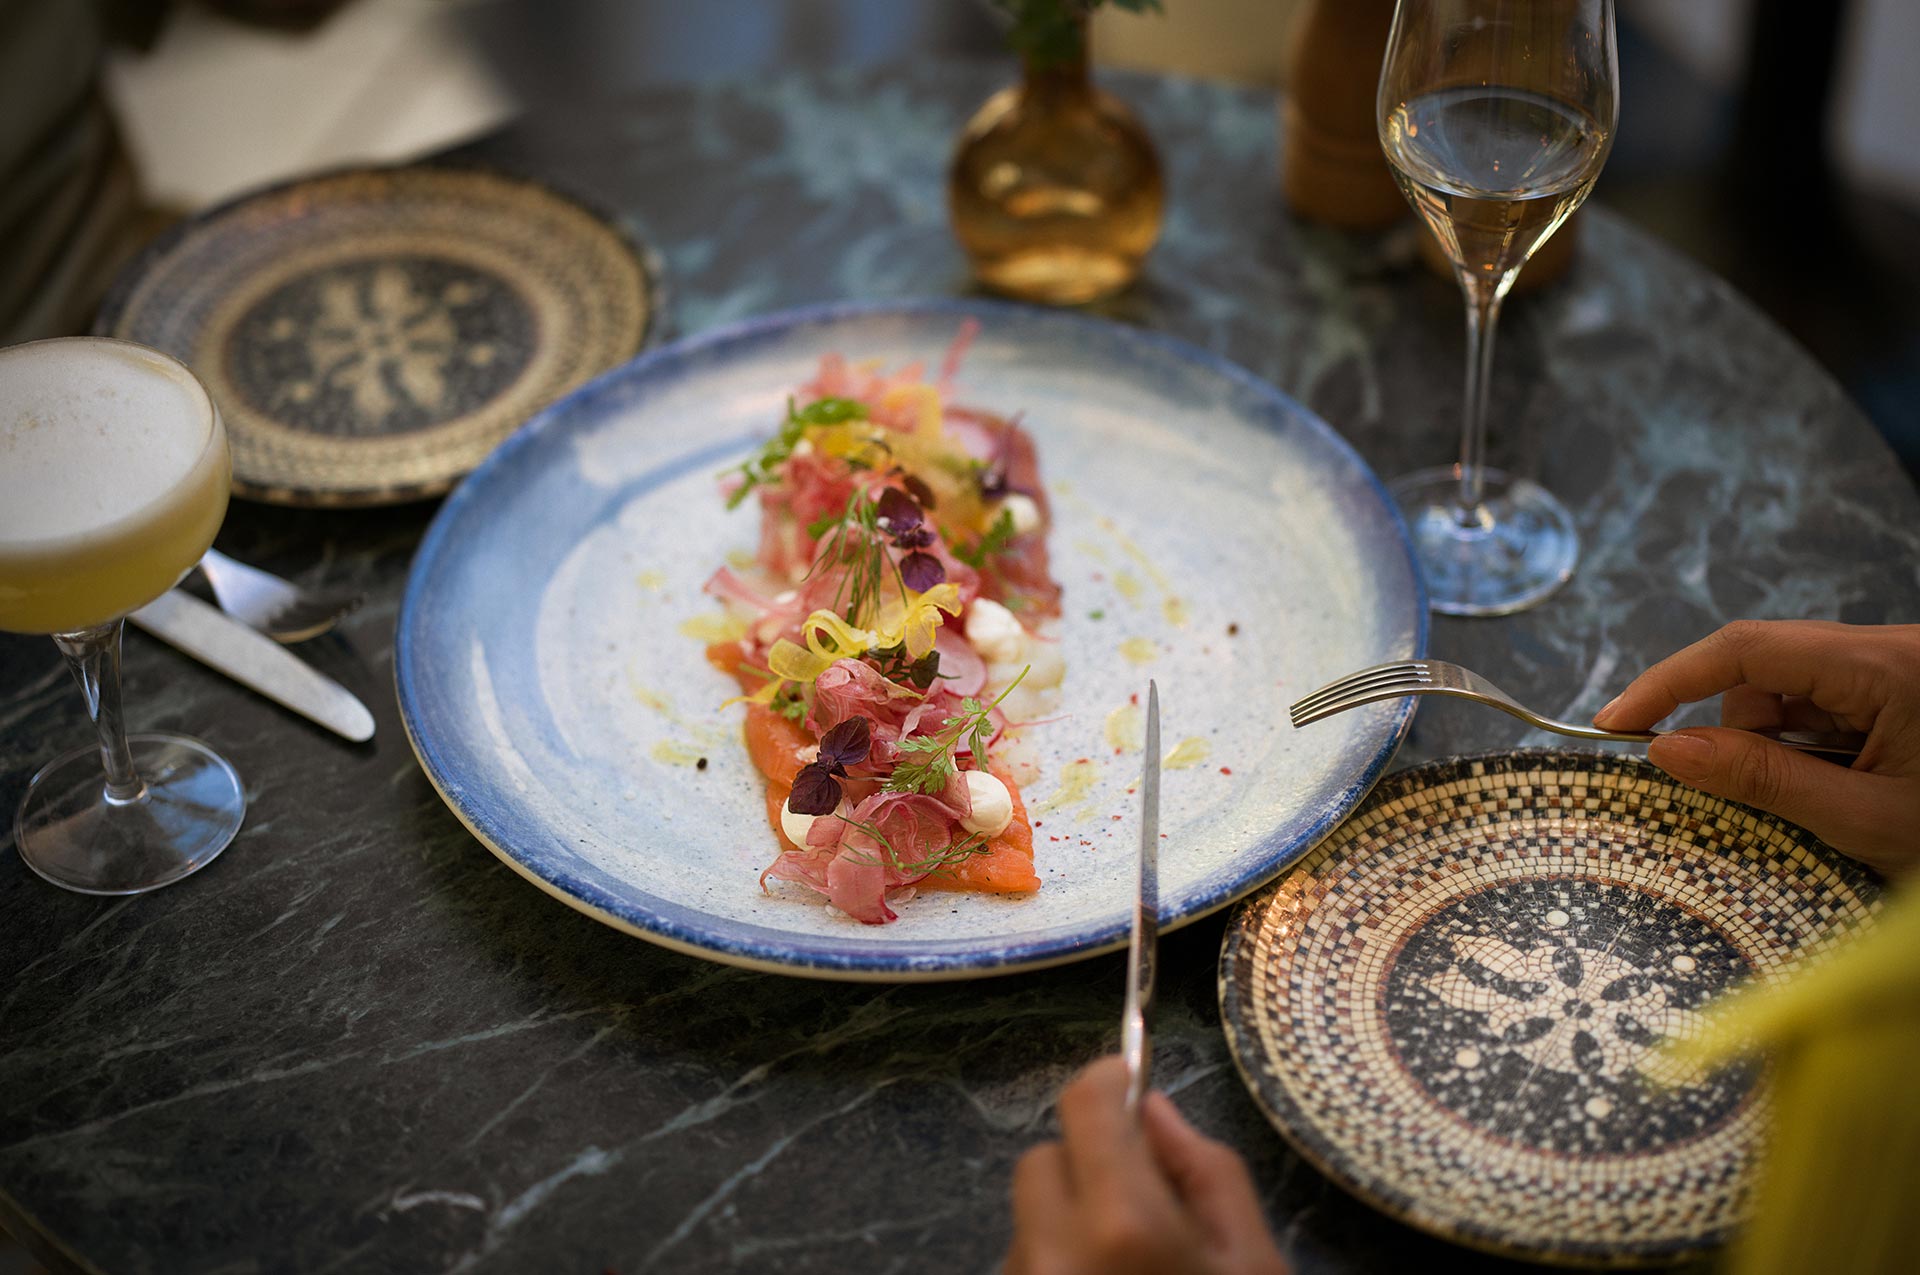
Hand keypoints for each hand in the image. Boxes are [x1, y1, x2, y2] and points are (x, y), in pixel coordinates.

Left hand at [1005, 1056, 1290, 1274]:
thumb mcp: (1250, 1259)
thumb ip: (1205, 1172)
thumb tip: (1151, 1109)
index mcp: (1122, 1225)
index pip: (1085, 1105)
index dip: (1109, 1083)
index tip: (1127, 1081)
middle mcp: (1052, 1251)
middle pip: (1046, 1160)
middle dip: (1089, 1166)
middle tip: (1141, 1206)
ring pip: (1030, 1214)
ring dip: (1069, 1220)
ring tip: (1123, 1263)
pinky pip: (1022, 1256)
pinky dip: (1055, 1258)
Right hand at [1593, 620, 1919, 875]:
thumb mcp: (1868, 820)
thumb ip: (1763, 780)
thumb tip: (1665, 749)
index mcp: (1886, 665)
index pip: (1746, 649)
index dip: (1669, 681)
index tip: (1616, 723)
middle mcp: (1891, 649)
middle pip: (1768, 670)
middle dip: (1740, 732)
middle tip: (1747, 799)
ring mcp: (1900, 667)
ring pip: (1796, 692)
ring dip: (1783, 747)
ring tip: (1833, 805)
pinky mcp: (1906, 689)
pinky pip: (1830, 705)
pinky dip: (1815, 749)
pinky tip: (1848, 790)